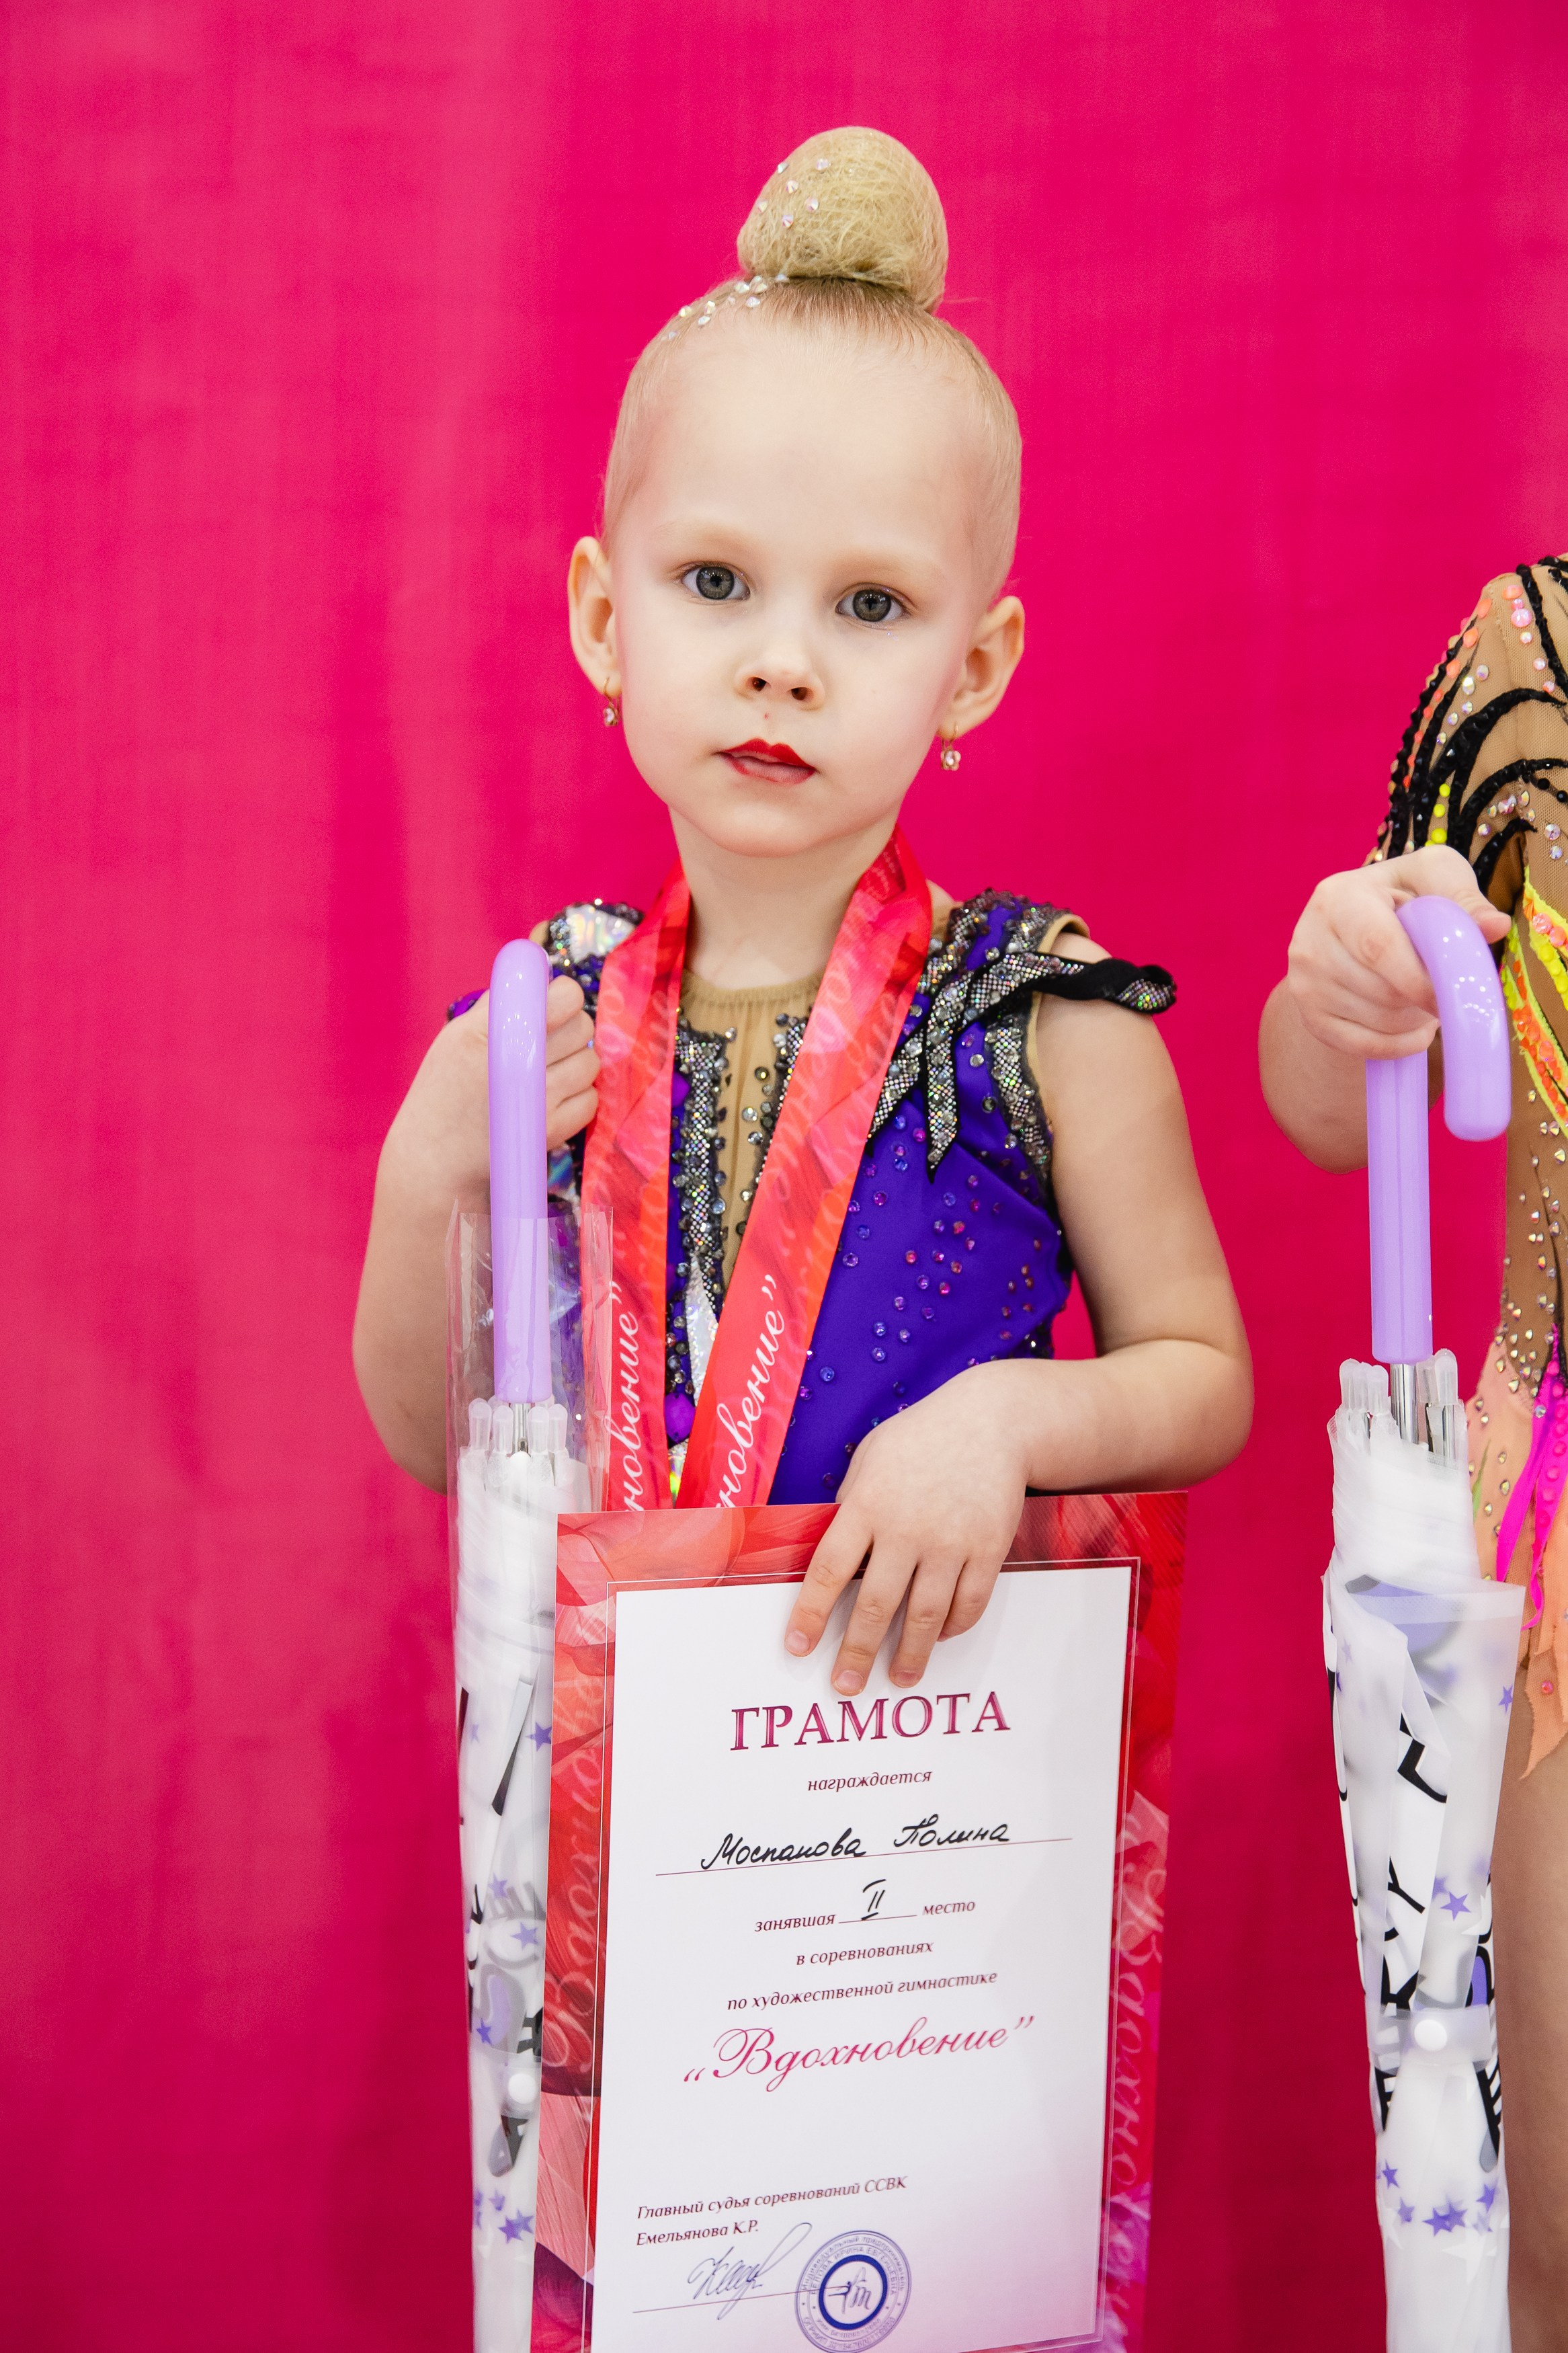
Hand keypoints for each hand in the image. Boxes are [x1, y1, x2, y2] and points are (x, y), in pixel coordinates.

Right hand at [420, 972, 598, 1174]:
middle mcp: (516, 1063)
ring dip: (576, 1061)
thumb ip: (499, 1005)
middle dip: (571, 1027)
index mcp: (489, 1032)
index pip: (563, 997)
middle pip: (583, 1026)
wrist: (435, 1156)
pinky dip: (577, 1095)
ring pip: (591, 1062)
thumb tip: (540, 977)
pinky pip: (590, 1099)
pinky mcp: (552, 1131)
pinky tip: (550, 1097)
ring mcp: (537, 1100)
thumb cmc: (444, 1090)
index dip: (564, 995)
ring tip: (548, 1070)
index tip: (553, 1003)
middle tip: (549, 1039)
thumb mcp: (457, 1036)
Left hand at [784, 1367, 1028, 1694]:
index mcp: (868, 1504)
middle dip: (856, 1652)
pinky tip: (939, 1639)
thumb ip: (851, 1507)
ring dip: (909, 1655)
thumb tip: (840, 1561)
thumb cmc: (920, 1439)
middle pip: (876, 1605)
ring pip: (926, 1616)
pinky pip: (969, 1603)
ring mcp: (951, 1542)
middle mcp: (907, 1529)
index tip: (797, 1648)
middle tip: (845, 1687)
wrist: (993, 1421)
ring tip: (899, 1680)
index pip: (831, 1570)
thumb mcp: (871, 1460)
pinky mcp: (988, 1549)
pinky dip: (953, 1627)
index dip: (811, 1614)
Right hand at [1284, 845, 1508, 1060]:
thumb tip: (1494, 926)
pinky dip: (1398, 1045)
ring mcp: (1304, 983)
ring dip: (1414, 1021)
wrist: (1352, 930)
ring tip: (1424, 1000)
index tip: (1455, 993)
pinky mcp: (1309, 1016)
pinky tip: (1415, 1029)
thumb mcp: (1433, 879)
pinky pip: (1361, 1046)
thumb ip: (1464, 899)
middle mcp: (1309, 940)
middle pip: (1380, 991)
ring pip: (1375, 1021)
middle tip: (1443, 991)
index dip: (1421, 978)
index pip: (1378, 948)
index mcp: (1338, 897)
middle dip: (1423, 1000)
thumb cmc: (1403, 897)